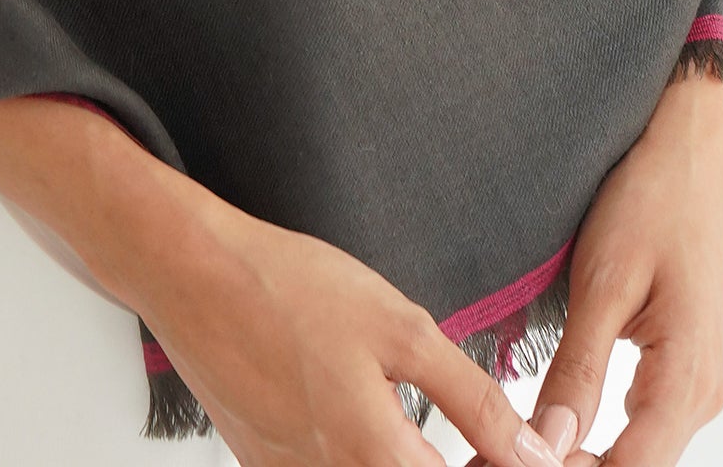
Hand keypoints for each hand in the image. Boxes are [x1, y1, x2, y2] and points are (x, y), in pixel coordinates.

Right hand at [140, 200, 569, 466]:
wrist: (192, 275)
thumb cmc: (289, 288)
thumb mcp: (402, 328)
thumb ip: (473, 398)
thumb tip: (531, 452)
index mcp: (375, 456)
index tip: (516, 450)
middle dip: (450, 464)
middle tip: (480, 441)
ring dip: (402, 461)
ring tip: (420, 425)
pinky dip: (356, 455)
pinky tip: (362, 419)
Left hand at [527, 68, 722, 465]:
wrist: (691, 145)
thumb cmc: (653, 197)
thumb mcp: (604, 281)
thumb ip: (577, 369)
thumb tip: (546, 443)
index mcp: (688, 379)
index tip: (506, 462)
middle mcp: (702, 394)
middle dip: (565, 466)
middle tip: (491, 458)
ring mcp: (697, 382)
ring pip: (638, 453)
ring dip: (579, 458)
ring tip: (511, 448)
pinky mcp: (683, 366)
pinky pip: (643, 424)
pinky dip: (598, 436)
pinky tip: (552, 429)